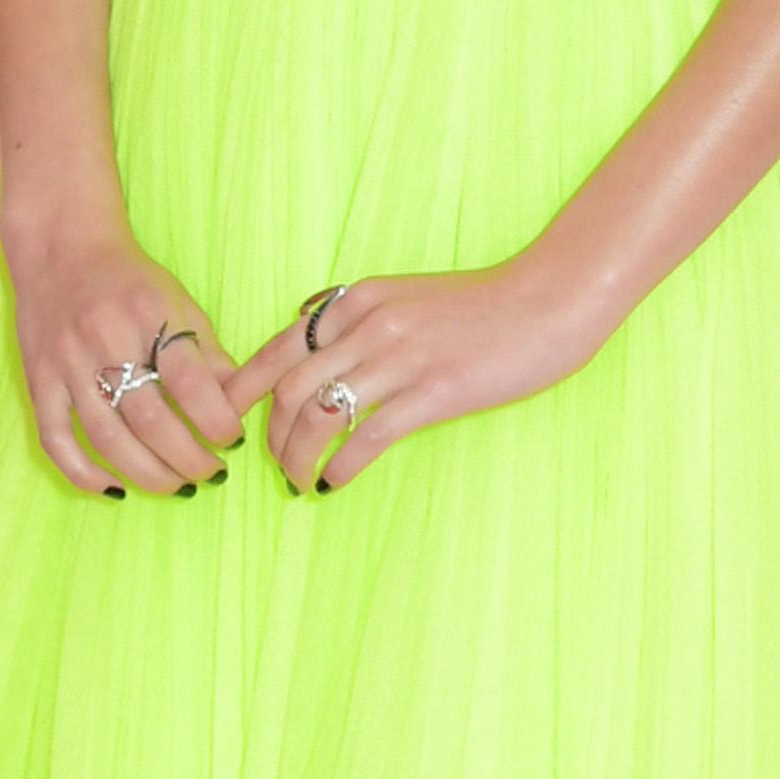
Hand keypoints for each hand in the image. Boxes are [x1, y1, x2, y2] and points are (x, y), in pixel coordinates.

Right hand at [2, 208, 244, 495]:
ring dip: (147, 474)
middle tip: (211, 474)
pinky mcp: (38, 381)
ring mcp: (67, 365)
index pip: (190, 384)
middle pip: (151, 421)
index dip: (217, 422)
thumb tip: (239, 405)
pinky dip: (84, 473)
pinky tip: (114, 489)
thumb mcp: (177, 302)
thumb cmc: (128, 278)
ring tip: (177, 486)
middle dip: (188, 459)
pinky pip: (56, 439)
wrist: (59, 247)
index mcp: (148, 316)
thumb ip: (207, 353)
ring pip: (107, 439)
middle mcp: (105, 341)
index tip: (231, 440)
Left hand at [231, 256, 600, 494]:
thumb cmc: (481, 305)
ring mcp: (401, 358)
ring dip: (297, 457)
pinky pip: (366, 436)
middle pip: (287, 387)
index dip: (245, 390)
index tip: (231, 420)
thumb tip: (310, 337)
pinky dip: (339, 466)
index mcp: (358, 299)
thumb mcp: (406, 294)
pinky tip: (334, 483)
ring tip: (300, 481)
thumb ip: (358, 315)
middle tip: (274, 463)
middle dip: (270, 436)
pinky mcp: (433, 392)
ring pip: (318, 415)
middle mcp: (369, 324)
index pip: (278, 347)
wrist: (548, 302)